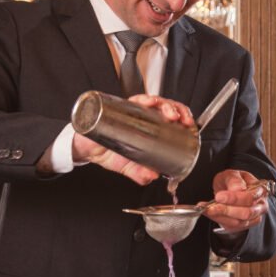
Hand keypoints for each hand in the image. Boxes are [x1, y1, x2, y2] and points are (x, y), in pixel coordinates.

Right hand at [70, 94, 194, 184]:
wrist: (85, 148)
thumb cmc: (108, 152)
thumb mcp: (126, 166)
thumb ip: (139, 172)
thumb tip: (152, 177)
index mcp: (149, 128)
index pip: (170, 118)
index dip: (183, 118)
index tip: (190, 125)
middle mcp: (143, 116)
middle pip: (166, 107)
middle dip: (177, 110)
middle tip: (181, 119)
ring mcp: (133, 110)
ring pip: (154, 100)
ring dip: (165, 104)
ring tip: (169, 113)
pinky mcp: (120, 106)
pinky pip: (135, 99)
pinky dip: (144, 99)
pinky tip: (148, 102)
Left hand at [205, 169, 272, 233]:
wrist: (229, 189)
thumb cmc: (232, 181)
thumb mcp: (231, 174)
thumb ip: (234, 179)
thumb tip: (239, 188)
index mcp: (260, 190)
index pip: (250, 197)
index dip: (234, 198)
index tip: (219, 197)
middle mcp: (260, 206)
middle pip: (246, 213)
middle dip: (227, 210)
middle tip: (211, 207)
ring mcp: (254, 217)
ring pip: (238, 222)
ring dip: (220, 217)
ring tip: (207, 209)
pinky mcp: (244, 225)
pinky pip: (231, 227)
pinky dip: (218, 220)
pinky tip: (210, 213)